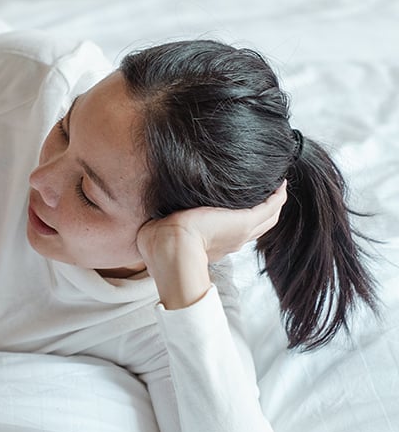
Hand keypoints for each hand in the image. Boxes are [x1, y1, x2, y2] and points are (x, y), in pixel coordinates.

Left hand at [136, 181, 287, 307]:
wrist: (171, 250)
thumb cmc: (158, 246)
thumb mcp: (161, 232)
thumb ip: (161, 224)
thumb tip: (151, 216)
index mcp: (212, 245)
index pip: (231, 233)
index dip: (237, 221)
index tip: (237, 209)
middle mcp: (231, 241)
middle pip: (258, 226)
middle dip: (264, 210)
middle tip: (269, 193)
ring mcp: (241, 232)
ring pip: (268, 217)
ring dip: (274, 202)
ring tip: (277, 186)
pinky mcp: (245, 221)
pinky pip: (270, 205)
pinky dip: (277, 194)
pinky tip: (280, 181)